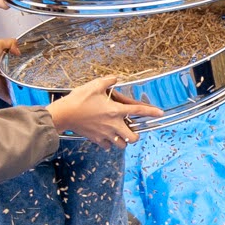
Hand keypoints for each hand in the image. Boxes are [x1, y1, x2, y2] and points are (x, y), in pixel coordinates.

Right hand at [45, 76, 162, 149]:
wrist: (64, 114)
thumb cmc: (78, 99)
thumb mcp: (95, 85)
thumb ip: (109, 81)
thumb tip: (115, 78)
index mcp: (115, 110)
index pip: (138, 111)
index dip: (151, 112)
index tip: (160, 113)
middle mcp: (113, 124)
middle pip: (133, 137)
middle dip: (135, 134)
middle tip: (131, 129)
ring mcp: (105, 134)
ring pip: (122, 145)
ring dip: (123, 140)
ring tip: (120, 134)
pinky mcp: (97, 140)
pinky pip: (108, 146)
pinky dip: (110, 143)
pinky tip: (107, 136)